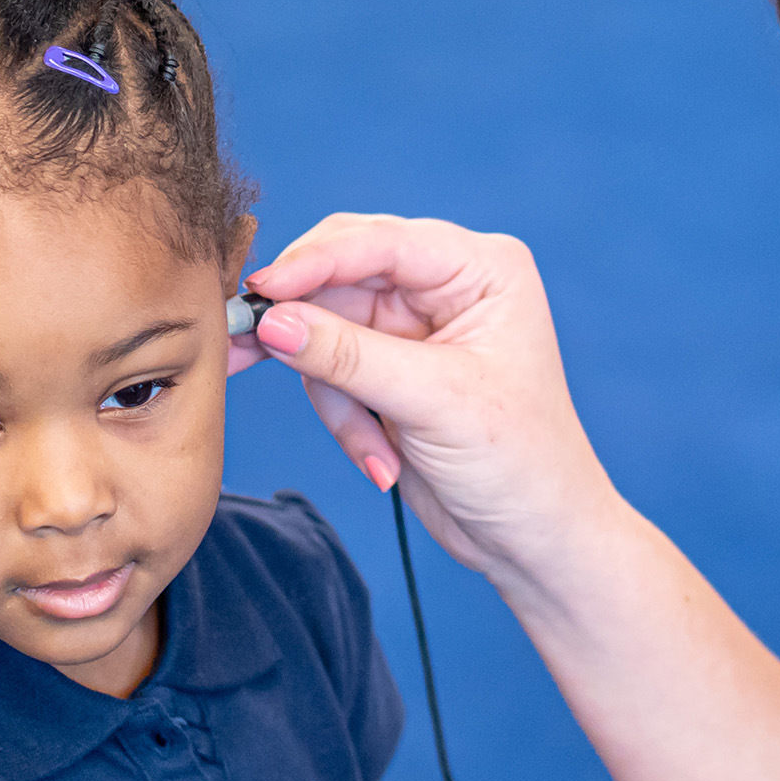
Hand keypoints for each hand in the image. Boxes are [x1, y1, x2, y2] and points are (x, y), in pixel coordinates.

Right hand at [233, 214, 620, 579]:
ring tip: (374, 451)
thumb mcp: (434, 403)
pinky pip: (330, 375)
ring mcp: (414, 329)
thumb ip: (348, 356)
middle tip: (246, 348)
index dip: (315, 261)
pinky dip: (345, 420)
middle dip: (306, 328)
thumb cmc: (519, 462)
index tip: (261, 291)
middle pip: (341, 277)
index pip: (382, 242)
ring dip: (337, 398)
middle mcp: (447, 286)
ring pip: (324, 332)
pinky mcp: (389, 371)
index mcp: (482, 269)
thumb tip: (271, 320)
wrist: (533, 538)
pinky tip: (381, 460)